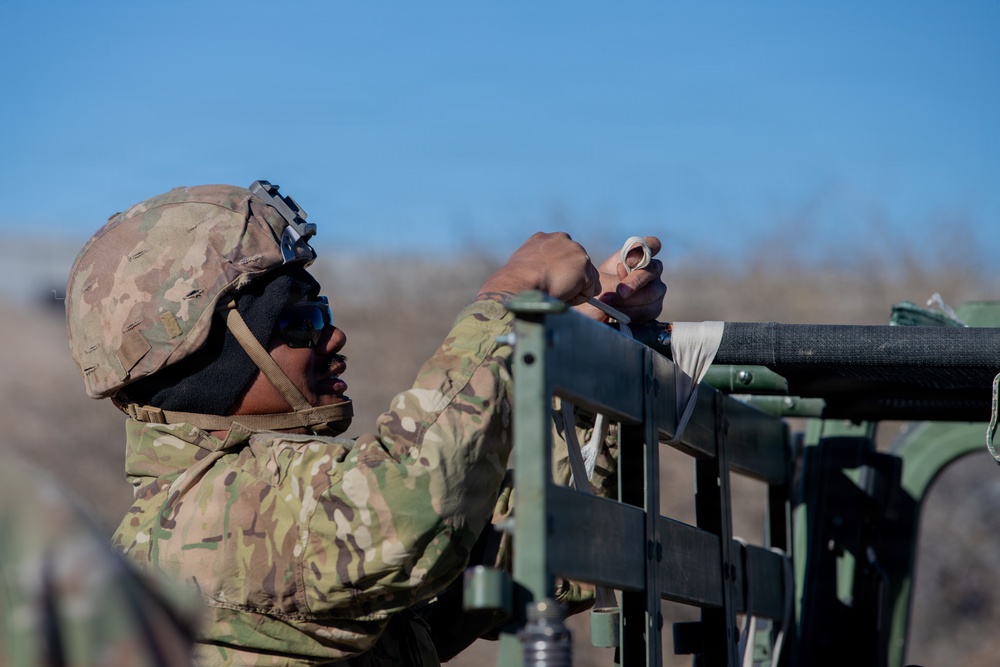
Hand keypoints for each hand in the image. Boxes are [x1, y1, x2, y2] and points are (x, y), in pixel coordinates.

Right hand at [477, 232, 600, 305]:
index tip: (548, 284)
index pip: (562, 257)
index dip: (557, 274)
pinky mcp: (583, 263)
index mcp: (543, 239)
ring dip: (574, 289)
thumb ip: (538, 265)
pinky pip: (588, 289)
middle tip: (553, 290)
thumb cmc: (517, 283)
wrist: (519, 283)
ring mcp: (574, 249)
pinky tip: (561, 294)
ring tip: (555, 292)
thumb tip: (540, 277)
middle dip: (570, 280)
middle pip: (577, 265)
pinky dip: (578, 297)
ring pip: (585, 278)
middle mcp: (561, 238)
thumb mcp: (524, 267)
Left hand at [574, 236, 665, 322]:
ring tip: (609, 305)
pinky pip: (650, 310)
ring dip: (629, 301)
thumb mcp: (600, 281)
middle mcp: (649, 270)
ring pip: (652, 292)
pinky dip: (631, 313)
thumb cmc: (596, 290)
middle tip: (620, 292)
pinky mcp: (654, 307)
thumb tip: (624, 280)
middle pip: (653, 269)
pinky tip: (616, 314)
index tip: (628, 261)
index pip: (652, 244)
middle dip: (635, 281)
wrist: (592, 313)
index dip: (644, 250)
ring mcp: (655, 288)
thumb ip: (614, 278)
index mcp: (636, 256)